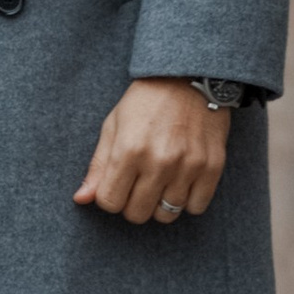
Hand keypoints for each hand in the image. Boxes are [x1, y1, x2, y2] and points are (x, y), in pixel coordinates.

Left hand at [73, 80, 231, 226]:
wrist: (189, 78)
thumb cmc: (145, 102)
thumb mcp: (114, 125)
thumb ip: (98, 166)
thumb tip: (81, 199)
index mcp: (129, 150)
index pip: (109, 202)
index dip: (109, 197)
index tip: (117, 184)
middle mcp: (159, 161)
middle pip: (137, 214)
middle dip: (132, 204)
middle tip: (138, 184)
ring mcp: (188, 166)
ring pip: (167, 215)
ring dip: (160, 204)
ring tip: (160, 182)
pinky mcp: (212, 167)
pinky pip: (196, 208)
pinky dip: (187, 201)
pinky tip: (181, 182)